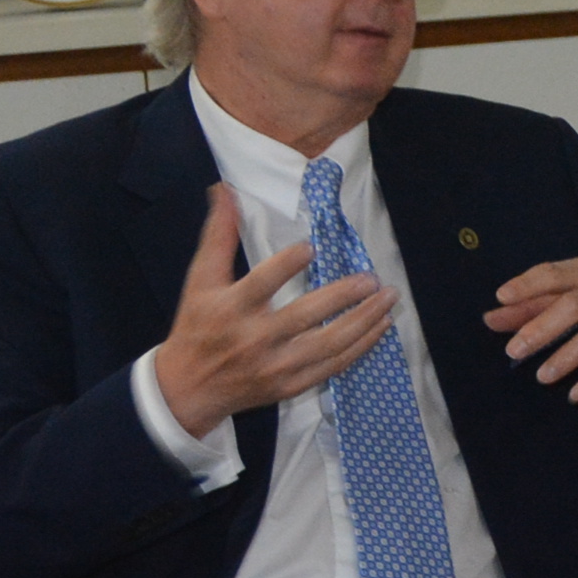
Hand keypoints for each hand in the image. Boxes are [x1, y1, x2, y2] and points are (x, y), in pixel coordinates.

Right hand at [153, 182, 393, 437]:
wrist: (190, 388)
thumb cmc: (198, 326)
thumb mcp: (201, 280)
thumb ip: (218, 236)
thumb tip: (224, 190)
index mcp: (231, 309)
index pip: (262, 283)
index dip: (286, 265)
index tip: (311, 248)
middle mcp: (255, 338)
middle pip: (305, 315)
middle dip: (343, 296)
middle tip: (371, 278)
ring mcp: (276, 365)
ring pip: (329, 343)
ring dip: (364, 321)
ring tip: (387, 298)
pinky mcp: (292, 385)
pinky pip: (334, 366)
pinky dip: (361, 347)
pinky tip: (380, 326)